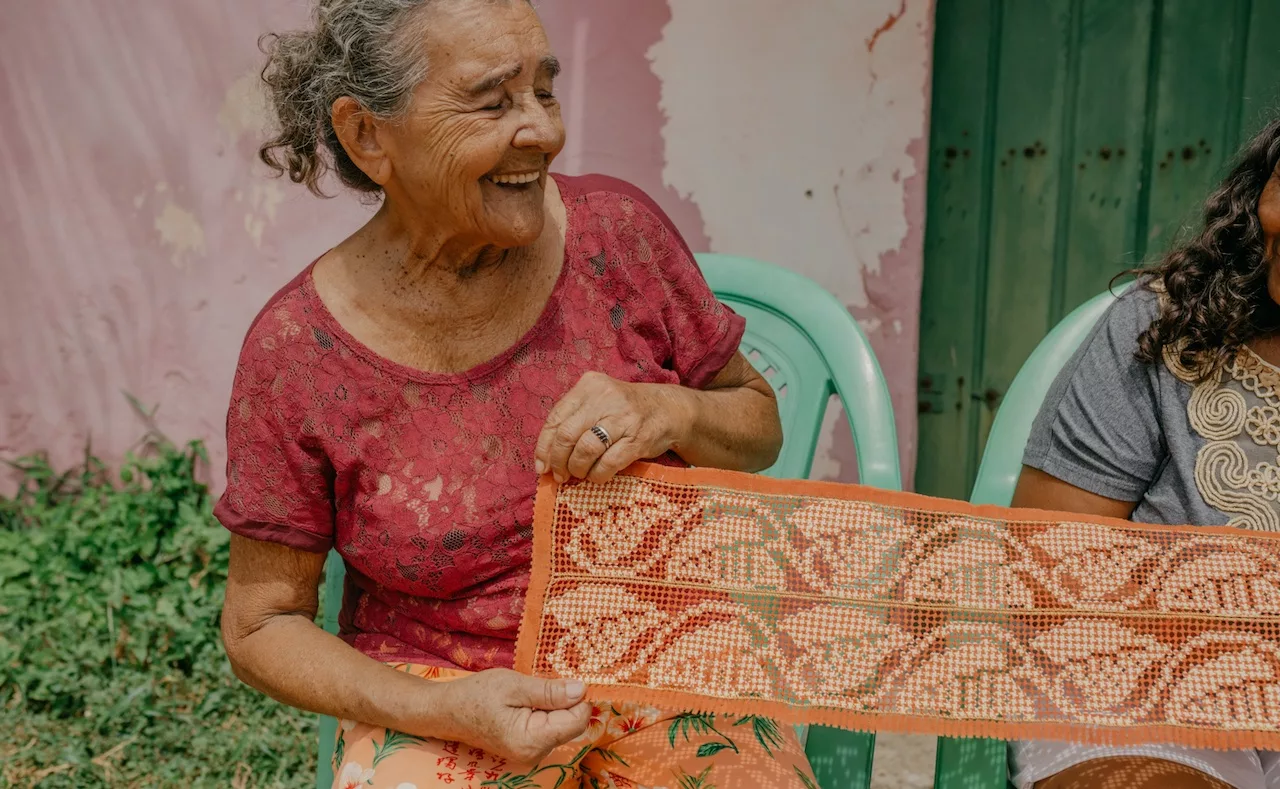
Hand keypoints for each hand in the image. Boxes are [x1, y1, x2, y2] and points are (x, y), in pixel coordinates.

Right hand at [432, 669, 590, 763]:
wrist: (447, 711)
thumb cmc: (476, 695)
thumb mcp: (514, 685)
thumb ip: (550, 691)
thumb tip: (581, 690)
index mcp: (531, 739)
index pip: (577, 720)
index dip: (578, 696)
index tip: (569, 677)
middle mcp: (534, 753)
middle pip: (572, 723)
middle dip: (566, 700)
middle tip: (543, 681)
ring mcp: (531, 753)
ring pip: (562, 724)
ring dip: (555, 704)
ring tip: (530, 692)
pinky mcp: (528, 748)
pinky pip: (550, 727)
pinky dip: (546, 711)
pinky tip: (529, 701)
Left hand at [535, 372, 691, 483]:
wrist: (668, 409)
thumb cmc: (624, 410)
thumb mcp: (599, 402)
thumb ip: (574, 420)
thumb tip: (546, 458)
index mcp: (588, 386)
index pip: (556, 418)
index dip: (544, 447)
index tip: (542, 466)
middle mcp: (604, 397)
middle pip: (567, 435)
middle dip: (559, 461)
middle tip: (560, 475)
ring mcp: (622, 417)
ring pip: (585, 450)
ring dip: (578, 469)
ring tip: (580, 475)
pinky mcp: (638, 438)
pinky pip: (608, 463)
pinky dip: (598, 475)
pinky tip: (598, 476)